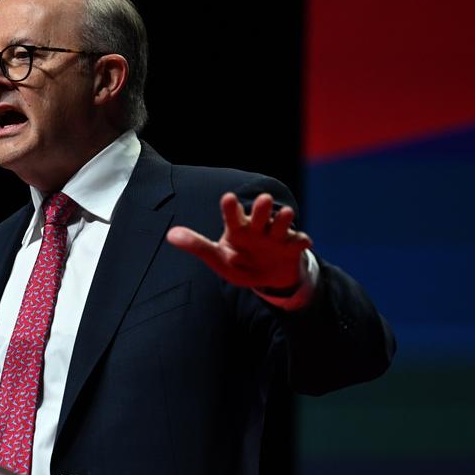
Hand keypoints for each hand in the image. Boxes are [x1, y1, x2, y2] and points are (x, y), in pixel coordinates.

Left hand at [166, 192, 312, 289]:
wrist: (268, 277)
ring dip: (283, 220)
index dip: (231, 209)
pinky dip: (300, 242)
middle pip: (259, 216)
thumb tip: (170, 235)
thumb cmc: (239, 262)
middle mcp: (258, 228)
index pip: (233, 217)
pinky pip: (298, 243)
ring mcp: (277, 237)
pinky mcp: (293, 247)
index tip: (228, 198)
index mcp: (238, 229)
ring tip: (286, 213)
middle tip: (262, 199)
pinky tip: (304, 242)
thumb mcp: (218, 258)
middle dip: (261, 209)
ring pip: (281, 225)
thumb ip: (197, 246)